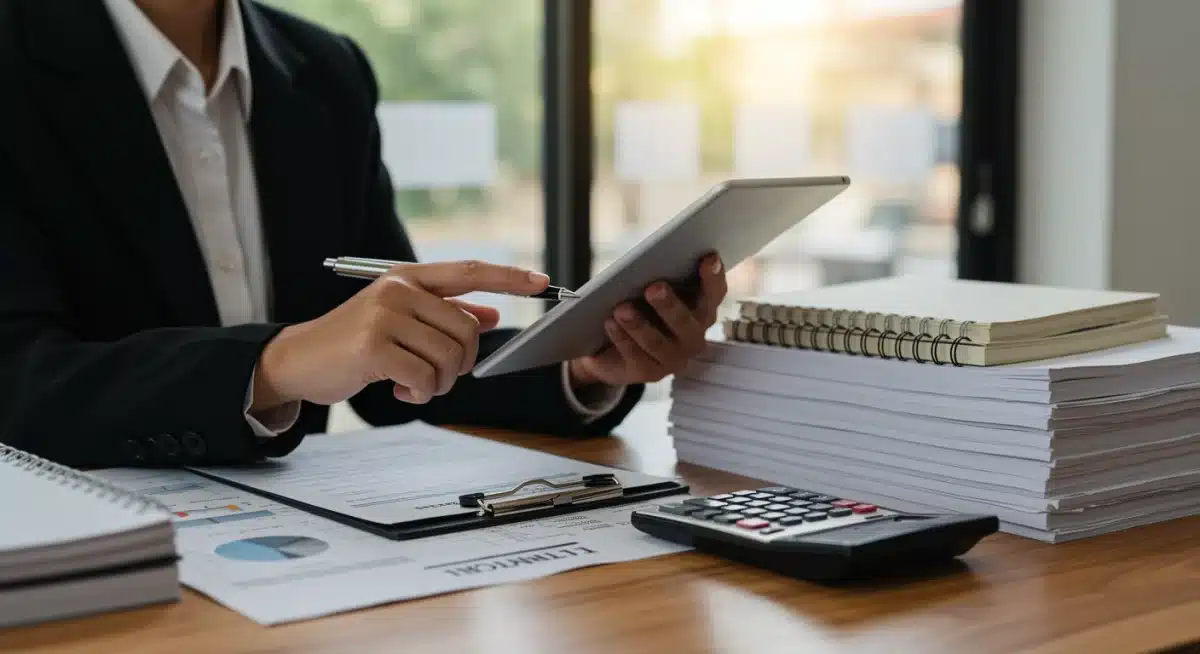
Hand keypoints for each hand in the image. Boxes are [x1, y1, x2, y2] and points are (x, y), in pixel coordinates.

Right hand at [251, 260, 549, 409]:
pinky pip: (424, 376)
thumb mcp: (400, 320)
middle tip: (432, 375)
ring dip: (438, 383)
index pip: (469, 271)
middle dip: (460, 364)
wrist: (299, 360)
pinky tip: (398, 390)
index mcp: (408, 278)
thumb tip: (490, 315)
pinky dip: (419, 392)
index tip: (544, 282)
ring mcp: (385, 315)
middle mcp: (399, 290)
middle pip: (466, 330)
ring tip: (412, 382)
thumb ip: (445, 314)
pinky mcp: (373, 346)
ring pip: (449, 357)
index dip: (509, 278)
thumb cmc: (354, 343)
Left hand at [568, 253, 727, 387]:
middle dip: (670, 305)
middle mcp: (693, 337)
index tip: (709, 258)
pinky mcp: (648, 373)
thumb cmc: (640, 309)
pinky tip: (610, 323)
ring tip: (621, 308)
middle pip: (686, 322)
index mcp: (702, 310)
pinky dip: (622, 338)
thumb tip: (650, 262)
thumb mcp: (651, 291)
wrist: (612, 348)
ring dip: (639, 325)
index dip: (714, 277)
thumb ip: (661, 278)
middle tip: (653, 288)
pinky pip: (635, 355)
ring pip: (657, 342)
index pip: (715, 293)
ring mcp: (673, 359)